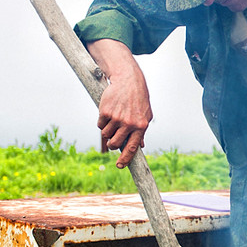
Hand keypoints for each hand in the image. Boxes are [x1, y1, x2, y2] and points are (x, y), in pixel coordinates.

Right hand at [87, 39, 152, 166]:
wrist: (128, 80)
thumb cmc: (138, 99)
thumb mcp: (146, 115)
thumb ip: (142, 131)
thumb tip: (140, 147)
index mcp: (141, 127)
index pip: (132, 148)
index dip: (125, 159)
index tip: (119, 166)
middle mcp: (129, 124)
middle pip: (115, 143)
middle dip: (112, 144)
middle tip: (112, 140)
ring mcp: (117, 118)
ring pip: (106, 134)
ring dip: (107, 130)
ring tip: (114, 119)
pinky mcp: (105, 111)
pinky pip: (100, 124)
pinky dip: (102, 121)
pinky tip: (109, 111)